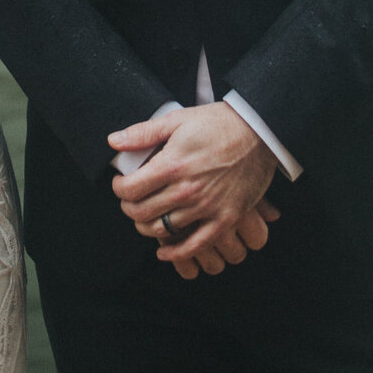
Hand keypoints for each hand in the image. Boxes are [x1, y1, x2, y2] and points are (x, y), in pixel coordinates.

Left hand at [109, 103, 278, 270]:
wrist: (259, 133)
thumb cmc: (217, 123)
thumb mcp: (177, 119)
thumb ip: (143, 133)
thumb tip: (113, 141)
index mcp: (173, 164)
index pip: (131, 189)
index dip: (119, 189)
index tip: (120, 184)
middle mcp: (187, 190)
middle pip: (143, 212)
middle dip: (129, 208)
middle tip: (130, 200)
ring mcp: (207, 208)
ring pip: (163, 230)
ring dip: (147, 227)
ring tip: (146, 216)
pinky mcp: (225, 219)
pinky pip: (195, 246)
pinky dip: (175, 254)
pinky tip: (164, 252)